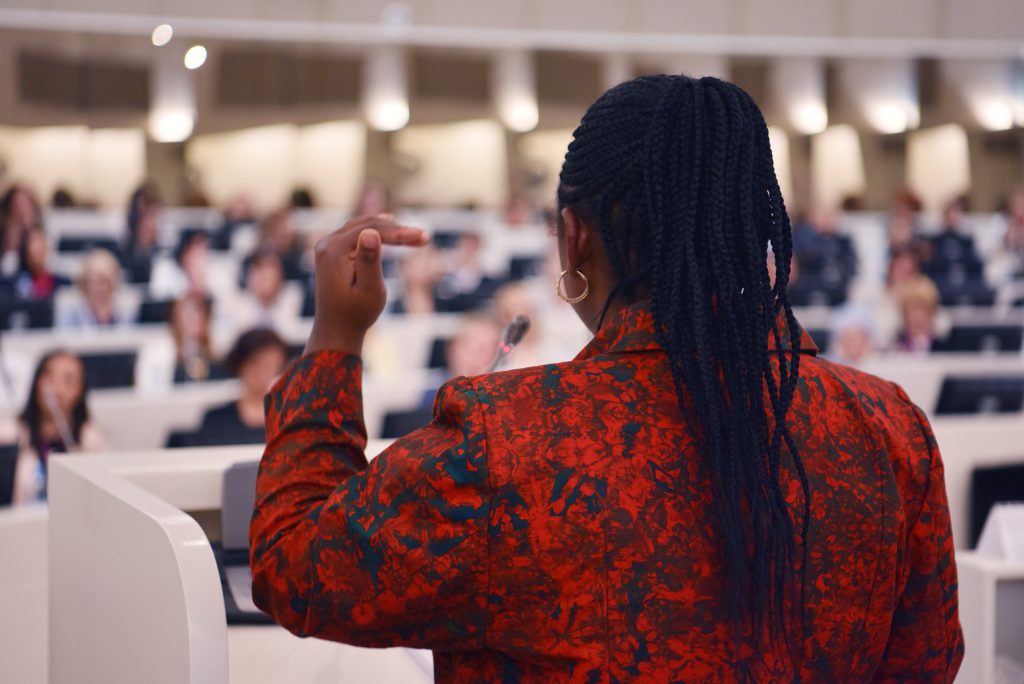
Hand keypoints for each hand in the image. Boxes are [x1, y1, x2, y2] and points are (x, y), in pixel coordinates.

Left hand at [305, 214, 428, 355]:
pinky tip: (388, 227)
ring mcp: (326, 246)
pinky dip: (375, 232)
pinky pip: (355, 234)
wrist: (336, 330)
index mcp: (334, 251)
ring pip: (361, 227)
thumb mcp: (369, 290)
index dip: (399, 232)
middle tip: (423, 237)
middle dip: (396, 230)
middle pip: (367, 224)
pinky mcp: (330, 252)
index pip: (371, 230)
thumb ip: (369, 261)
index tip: (423, 237)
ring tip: (412, 235)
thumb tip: (371, 233)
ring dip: (387, 229)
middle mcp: (326, 244)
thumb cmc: (356, 314)